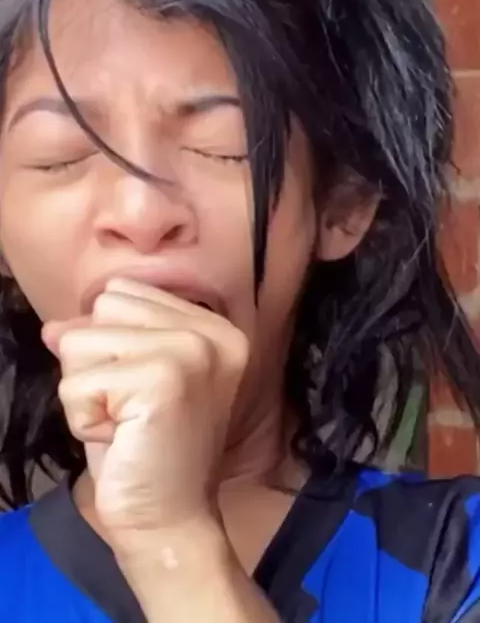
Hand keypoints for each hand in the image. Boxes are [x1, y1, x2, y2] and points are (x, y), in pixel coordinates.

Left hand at [42, 278, 248, 540]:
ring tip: (126, 422)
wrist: (170, 520)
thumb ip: (99, 339)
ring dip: (88, 390)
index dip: (111, 343)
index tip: (141, 389)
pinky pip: (76, 384)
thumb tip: (55, 327)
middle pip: (102, 308)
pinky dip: (83, 419)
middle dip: (97, 362)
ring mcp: (190, 352)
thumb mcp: (127, 379)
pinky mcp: (163, 380)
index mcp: (211, 325)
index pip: (122, 292)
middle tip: (132, 407)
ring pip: (81, 341)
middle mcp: (210, 331)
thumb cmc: (148, 451)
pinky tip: (121, 439)